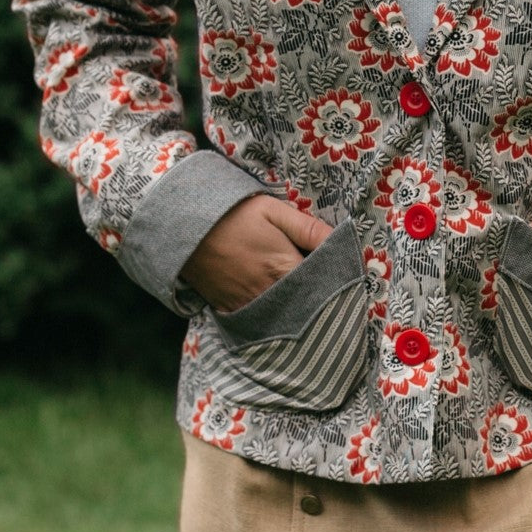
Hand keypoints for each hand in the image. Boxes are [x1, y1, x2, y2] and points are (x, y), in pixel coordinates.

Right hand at [180, 195, 332, 313]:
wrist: (186, 227)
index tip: (345, 280)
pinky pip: (260, 320)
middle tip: (330, 295)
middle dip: (319, 302)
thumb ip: (308, 228)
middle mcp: (269, 293)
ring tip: (308, 303)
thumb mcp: (274, 211)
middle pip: (305, 307)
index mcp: (284, 269)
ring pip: (283, 317)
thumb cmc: (234, 215)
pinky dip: (273, 316)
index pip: (322, 287)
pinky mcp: (231, 310)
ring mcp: (248, 305)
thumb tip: (342, 239)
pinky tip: (279, 308)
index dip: (335, 284)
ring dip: (297, 311)